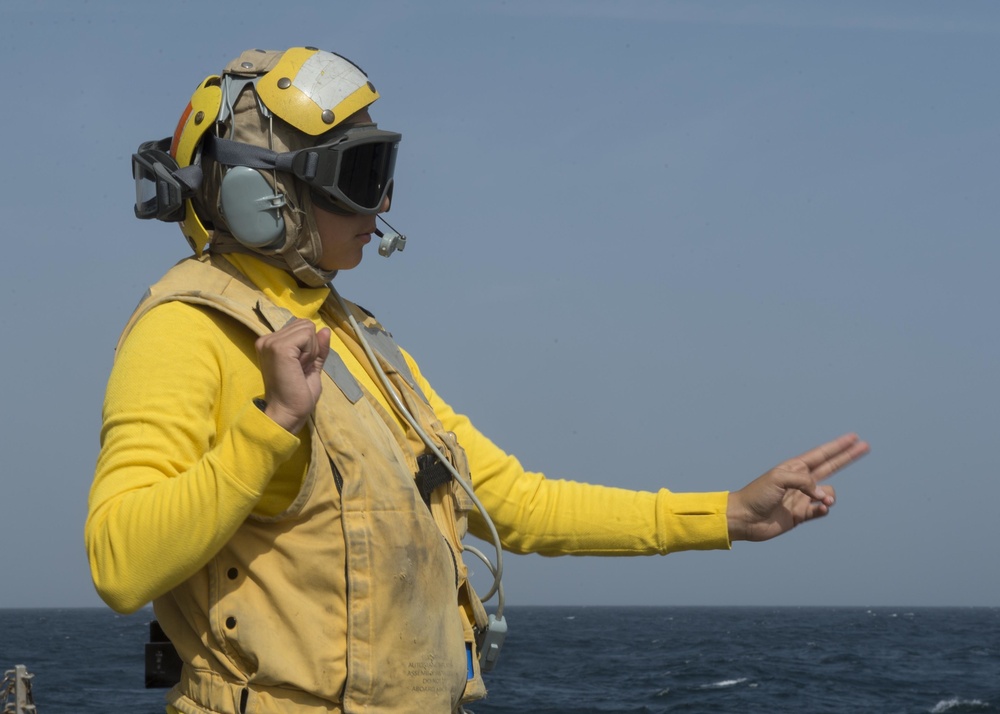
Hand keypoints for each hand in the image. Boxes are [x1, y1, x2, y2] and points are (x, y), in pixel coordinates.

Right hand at [254, 319, 330, 433]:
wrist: (288, 413)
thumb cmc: (298, 395)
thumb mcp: (312, 366)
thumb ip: (318, 348)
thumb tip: (325, 330)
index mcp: (271, 343)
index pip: (300, 327)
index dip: (309, 346)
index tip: (300, 366)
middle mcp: (267, 339)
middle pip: (305, 325)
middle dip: (311, 346)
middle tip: (300, 368)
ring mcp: (271, 342)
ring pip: (307, 329)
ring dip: (311, 350)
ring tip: (299, 369)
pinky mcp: (279, 347)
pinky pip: (307, 336)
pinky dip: (310, 352)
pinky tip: (300, 367)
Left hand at [727, 433, 868, 541]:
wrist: (744, 518)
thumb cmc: (757, 494)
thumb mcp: (779, 478)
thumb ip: (804, 481)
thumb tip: (821, 494)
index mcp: (794, 468)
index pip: (821, 454)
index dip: (838, 446)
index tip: (853, 438)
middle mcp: (800, 482)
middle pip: (831, 467)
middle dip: (847, 457)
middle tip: (865, 447)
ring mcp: (801, 498)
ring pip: (827, 493)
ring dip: (829, 495)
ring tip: (822, 500)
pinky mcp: (800, 515)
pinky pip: (820, 510)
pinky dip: (823, 509)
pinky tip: (820, 508)